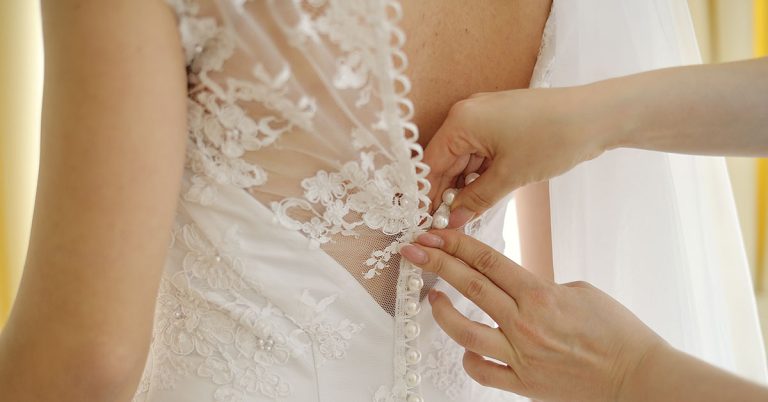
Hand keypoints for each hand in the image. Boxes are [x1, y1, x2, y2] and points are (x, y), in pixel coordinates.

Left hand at [400, 230, 665, 401]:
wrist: (637, 377)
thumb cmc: (617, 331)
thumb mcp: (581, 291)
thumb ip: (540, 286)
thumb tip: (516, 285)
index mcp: (540, 295)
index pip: (488, 260)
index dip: (456, 244)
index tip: (433, 233)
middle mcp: (525, 324)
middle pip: (470, 286)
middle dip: (436, 263)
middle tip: (413, 249)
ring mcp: (521, 356)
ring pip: (466, 332)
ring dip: (443, 313)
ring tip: (432, 298)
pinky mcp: (523, 385)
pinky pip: (483, 372)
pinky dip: (469, 358)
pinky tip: (465, 347)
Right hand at [423, 88, 608, 226]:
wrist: (596, 116)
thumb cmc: (552, 139)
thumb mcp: (510, 176)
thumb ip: (476, 200)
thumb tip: (454, 220)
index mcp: (461, 122)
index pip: (431, 164)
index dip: (428, 195)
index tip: (429, 221)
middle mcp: (467, 114)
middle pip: (445, 160)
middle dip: (447, 191)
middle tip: (449, 224)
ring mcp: (485, 115)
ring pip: (464, 157)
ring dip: (465, 184)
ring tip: (468, 214)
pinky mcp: (501, 121)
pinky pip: (480, 150)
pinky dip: (480, 173)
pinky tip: (484, 195)